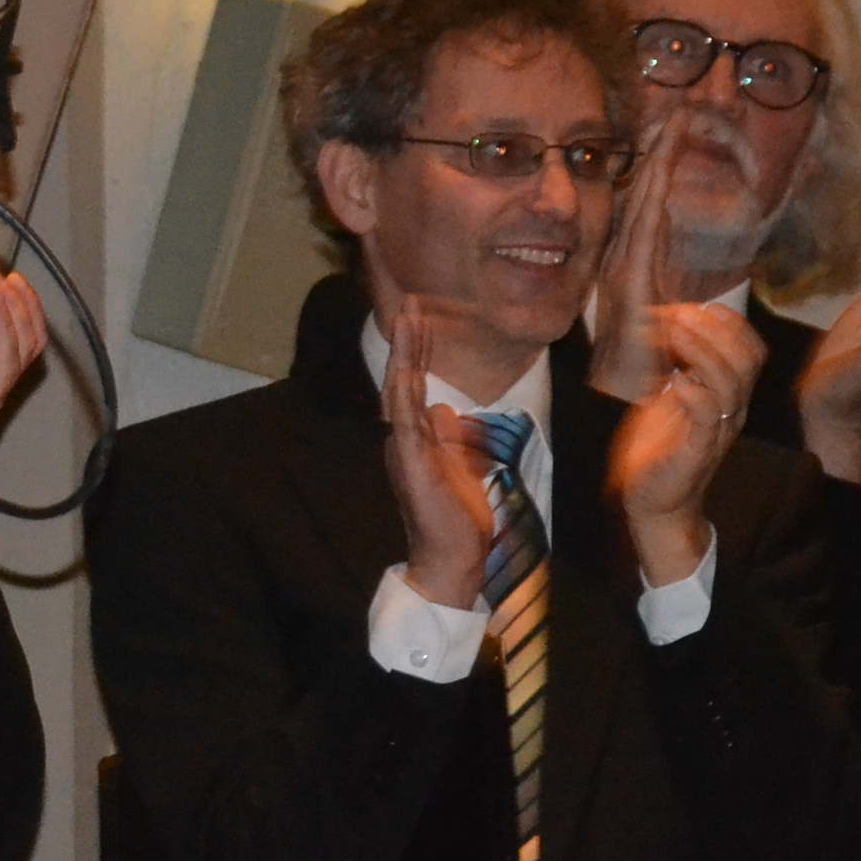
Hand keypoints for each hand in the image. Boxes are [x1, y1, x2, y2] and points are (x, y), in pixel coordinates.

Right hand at [381, 299, 499, 611]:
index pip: (414, 387)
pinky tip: (407, 366)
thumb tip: (443, 408)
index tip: (420, 319)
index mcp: (414, 439)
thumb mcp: (459, 468)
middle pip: (404, 379)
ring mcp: (404, 448)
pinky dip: (405, 390)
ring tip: (409, 318)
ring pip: (401, 390)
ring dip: (405, 354)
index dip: (416, 352)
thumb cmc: (457, 520)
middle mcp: (403, 438)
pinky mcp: (412, 462)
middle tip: (411, 302)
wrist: (451, 558)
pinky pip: (406, 418)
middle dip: (408, 341)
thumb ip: (447, 437)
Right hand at [588, 119, 685, 401]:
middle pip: (649, 189)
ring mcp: (628, 261)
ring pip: (649, 197)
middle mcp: (629, 255)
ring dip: (663, 156)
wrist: (620, 393)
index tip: (680, 128)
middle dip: (665, 147)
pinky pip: (645, 221)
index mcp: (636, 262)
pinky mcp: (631, 273)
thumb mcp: (660, 321)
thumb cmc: (644, 362)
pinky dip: (655, 188)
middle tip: (684, 106)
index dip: (665, 165)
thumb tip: (674, 283)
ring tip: (681, 117)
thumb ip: (664, 297)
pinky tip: (666, 160)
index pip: (652, 203)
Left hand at [607, 302, 761, 585]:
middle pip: (747, 360)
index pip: (751, 350)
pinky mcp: (697, 450)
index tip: (689, 308)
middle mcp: (732, 410)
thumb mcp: (671, 392)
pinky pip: (708, 416)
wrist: (654, 498)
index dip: (726, 322)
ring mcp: (717, 430)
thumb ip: (678, 362)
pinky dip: (694, 392)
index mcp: (729, 394)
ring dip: (700, 351)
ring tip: (672, 334)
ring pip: (731, 383)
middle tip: (677, 315)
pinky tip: (674, 379)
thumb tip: (669, 318)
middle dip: (714, 329)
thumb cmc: (662, 443)